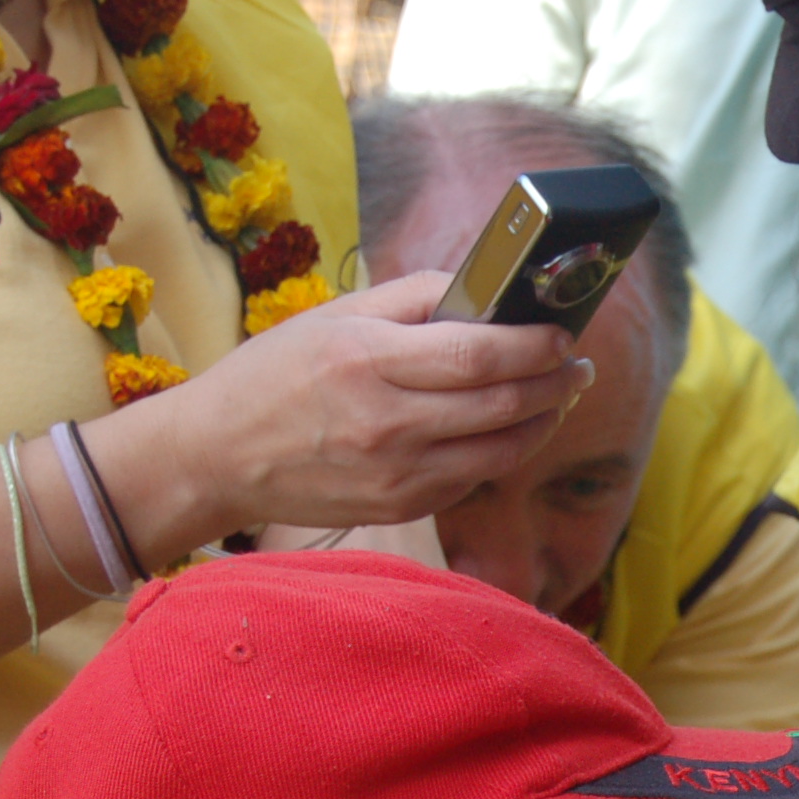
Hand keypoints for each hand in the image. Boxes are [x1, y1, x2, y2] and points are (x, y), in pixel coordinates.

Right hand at [122, 272, 591, 539]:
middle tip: (579, 366)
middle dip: (555, 384)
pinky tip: (508, 428)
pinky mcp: (401, 506)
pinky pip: (471, 477)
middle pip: (502, 405)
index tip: (563, 334)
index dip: (533, 345)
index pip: (477, 354)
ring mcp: (397, 473)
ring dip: (542, 422)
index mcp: (368, 361)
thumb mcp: (335, 317)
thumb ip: (413, 300)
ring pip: (501, 450)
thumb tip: (485, 292)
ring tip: (558, 396)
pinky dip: (501, 450)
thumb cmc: (276, 375)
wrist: (219, 455)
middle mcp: (387, 422)